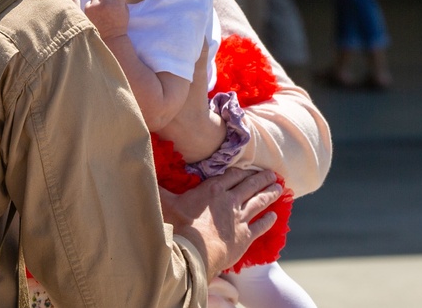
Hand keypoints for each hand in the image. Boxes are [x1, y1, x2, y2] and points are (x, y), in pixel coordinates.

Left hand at [83, 0, 128, 38]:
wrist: (109, 37)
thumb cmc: (119, 23)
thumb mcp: (125, 10)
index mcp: (118, 4)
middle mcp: (106, 4)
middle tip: (108, 0)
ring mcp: (95, 7)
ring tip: (101, 8)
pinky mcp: (87, 10)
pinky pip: (89, 2)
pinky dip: (92, 6)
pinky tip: (96, 13)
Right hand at [160, 168, 280, 279]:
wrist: (193, 252)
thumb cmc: (178, 225)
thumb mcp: (164, 202)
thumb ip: (157, 187)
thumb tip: (142, 170)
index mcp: (213, 189)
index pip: (232, 175)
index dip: (243, 171)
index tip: (252, 168)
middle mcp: (230, 201)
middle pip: (250, 186)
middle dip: (262, 179)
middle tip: (274, 174)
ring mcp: (240, 219)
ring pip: (259, 202)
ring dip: (270, 194)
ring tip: (279, 188)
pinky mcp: (245, 237)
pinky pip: (260, 227)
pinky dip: (269, 221)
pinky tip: (274, 216)